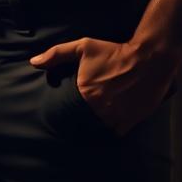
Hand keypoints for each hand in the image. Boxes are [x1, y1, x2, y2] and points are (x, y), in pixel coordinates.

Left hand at [30, 38, 175, 135]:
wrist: (147, 59)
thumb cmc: (113, 52)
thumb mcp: (83, 47)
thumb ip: (56, 54)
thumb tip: (33, 62)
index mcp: (86, 94)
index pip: (69, 112)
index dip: (65, 114)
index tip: (61, 116)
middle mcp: (100, 109)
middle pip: (84, 122)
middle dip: (79, 122)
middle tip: (75, 121)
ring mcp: (117, 117)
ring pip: (100, 130)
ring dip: (94, 127)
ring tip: (90, 123)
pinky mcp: (131, 121)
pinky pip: (116, 133)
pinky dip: (111, 130)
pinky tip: (107, 123)